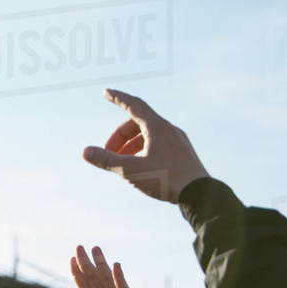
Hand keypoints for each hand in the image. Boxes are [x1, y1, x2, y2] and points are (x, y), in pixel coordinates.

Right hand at [82, 89, 209, 202]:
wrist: (201, 195)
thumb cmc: (166, 179)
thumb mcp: (130, 170)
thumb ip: (107, 160)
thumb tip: (85, 152)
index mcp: (157, 127)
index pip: (134, 105)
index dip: (118, 98)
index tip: (106, 92)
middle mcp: (169, 129)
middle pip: (137, 124)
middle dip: (119, 137)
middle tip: (107, 153)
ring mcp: (178, 141)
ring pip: (148, 135)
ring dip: (130, 145)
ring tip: (121, 162)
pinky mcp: (183, 153)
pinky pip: (159, 144)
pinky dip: (143, 150)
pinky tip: (140, 167)